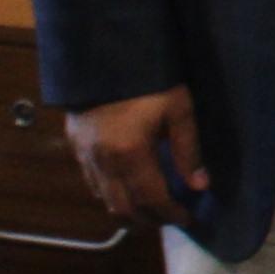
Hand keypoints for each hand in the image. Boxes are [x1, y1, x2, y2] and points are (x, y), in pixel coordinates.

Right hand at [65, 86, 211, 226]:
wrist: (105, 53)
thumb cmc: (149, 79)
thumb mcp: (178, 109)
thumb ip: (188, 150)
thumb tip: (200, 185)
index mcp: (129, 153)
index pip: (151, 199)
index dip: (170, 214)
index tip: (186, 219)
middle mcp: (103, 161)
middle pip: (123, 208)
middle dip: (149, 219)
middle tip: (169, 218)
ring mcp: (84, 155)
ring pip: (104, 199)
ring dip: (128, 210)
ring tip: (151, 208)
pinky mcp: (74, 145)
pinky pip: (91, 182)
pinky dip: (110, 193)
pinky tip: (127, 187)